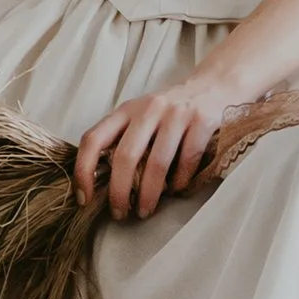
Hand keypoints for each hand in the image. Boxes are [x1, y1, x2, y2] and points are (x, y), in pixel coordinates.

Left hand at [73, 78, 232, 219]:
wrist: (215, 85)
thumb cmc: (171, 111)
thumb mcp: (142, 117)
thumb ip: (124, 140)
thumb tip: (104, 184)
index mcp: (126, 110)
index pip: (93, 139)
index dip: (83, 170)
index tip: (84, 198)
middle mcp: (148, 109)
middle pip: (125, 156)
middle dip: (119, 192)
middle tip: (120, 214)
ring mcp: (176, 114)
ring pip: (156, 163)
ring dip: (149, 194)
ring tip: (145, 211)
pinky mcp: (202, 121)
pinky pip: (187, 159)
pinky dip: (180, 181)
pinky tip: (176, 190)